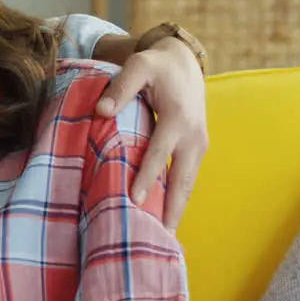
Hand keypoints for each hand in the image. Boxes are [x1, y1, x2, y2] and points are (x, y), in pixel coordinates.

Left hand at [95, 37, 207, 229]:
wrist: (184, 61)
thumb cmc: (156, 65)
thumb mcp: (138, 67)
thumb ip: (120, 88)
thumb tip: (100, 111)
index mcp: (178, 119)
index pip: (159, 154)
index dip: (147, 177)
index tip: (135, 200)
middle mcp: (194, 137)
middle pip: (183, 180)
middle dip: (171, 209)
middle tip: (159, 239)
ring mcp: (199, 145)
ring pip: (188, 183)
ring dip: (177, 209)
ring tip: (163, 238)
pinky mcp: (197, 149)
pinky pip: (187, 178)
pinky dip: (178, 198)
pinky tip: (166, 216)